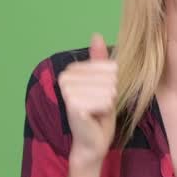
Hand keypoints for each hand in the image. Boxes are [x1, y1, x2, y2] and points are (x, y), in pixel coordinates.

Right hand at [58, 33, 117, 164]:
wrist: (93, 141)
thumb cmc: (99, 113)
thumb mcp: (104, 83)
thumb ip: (99, 61)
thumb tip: (96, 35)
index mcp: (71, 70)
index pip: (108, 66)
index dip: (112, 83)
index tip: (100, 96)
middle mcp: (65, 78)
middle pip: (110, 77)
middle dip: (110, 94)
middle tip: (98, 106)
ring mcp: (67, 91)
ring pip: (108, 90)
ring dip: (107, 103)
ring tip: (96, 111)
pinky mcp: (73, 105)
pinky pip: (104, 101)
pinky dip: (105, 111)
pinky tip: (94, 117)